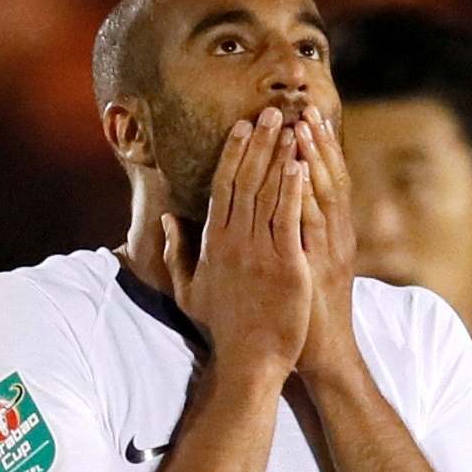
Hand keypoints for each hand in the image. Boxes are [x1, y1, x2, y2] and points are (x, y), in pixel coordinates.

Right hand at [166, 105, 311, 374]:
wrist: (250, 360)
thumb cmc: (222, 327)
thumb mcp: (189, 291)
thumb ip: (177, 253)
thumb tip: (167, 220)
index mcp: (214, 244)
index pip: (223, 187)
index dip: (233, 153)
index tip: (243, 126)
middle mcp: (235, 242)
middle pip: (247, 180)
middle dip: (259, 143)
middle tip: (272, 111)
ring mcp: (261, 252)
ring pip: (270, 193)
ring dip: (280, 156)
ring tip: (292, 126)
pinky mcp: (287, 265)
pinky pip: (291, 218)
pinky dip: (296, 189)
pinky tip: (303, 163)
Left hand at [292, 106, 359, 380]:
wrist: (321, 355)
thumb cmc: (301, 316)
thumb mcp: (295, 274)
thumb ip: (287, 243)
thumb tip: (277, 218)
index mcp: (325, 234)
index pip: (318, 183)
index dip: (309, 151)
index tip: (297, 119)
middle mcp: (333, 235)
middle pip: (325, 179)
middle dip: (314, 143)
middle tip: (302, 107)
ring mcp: (328, 249)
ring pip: (323, 193)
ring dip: (313, 157)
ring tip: (301, 125)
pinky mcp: (317, 265)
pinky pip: (312, 223)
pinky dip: (307, 194)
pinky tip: (299, 169)